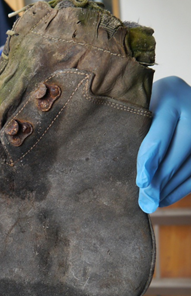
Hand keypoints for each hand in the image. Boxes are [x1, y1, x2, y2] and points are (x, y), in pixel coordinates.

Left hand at [136, 76, 190, 212]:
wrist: (175, 93)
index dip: (149, 161)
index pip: (158, 135)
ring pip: (190, 164)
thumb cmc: (144, 102)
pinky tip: (165, 198)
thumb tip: (112, 169)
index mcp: (169, 98)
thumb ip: (129, 128)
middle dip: (160, 180)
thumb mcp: (136, 106)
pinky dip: (182, 187)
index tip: (142, 182)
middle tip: (146, 201)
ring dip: (171, 187)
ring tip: (153, 202)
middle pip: (177, 153)